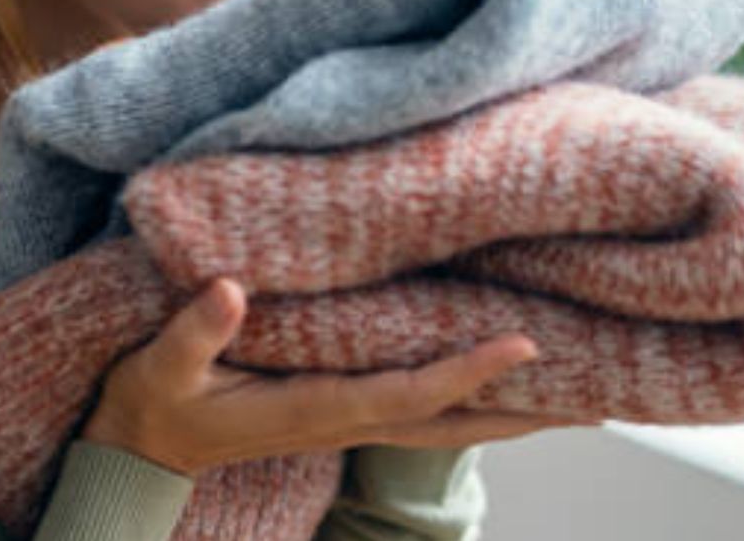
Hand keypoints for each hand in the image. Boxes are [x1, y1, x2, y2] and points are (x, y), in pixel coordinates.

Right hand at [79, 278, 597, 475]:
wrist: (139, 452)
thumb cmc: (153, 402)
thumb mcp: (160, 367)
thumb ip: (195, 331)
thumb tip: (231, 291)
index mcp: (314, 409)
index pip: (409, 392)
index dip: (468, 371)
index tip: (525, 345)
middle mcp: (345, 420)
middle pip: (455, 422)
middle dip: (526, 409)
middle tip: (603, 393)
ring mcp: (348, 422)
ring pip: (448, 423)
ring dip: (513, 412)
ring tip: (582, 395)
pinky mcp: (342, 412)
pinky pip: (425, 411)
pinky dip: (473, 400)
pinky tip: (503, 385)